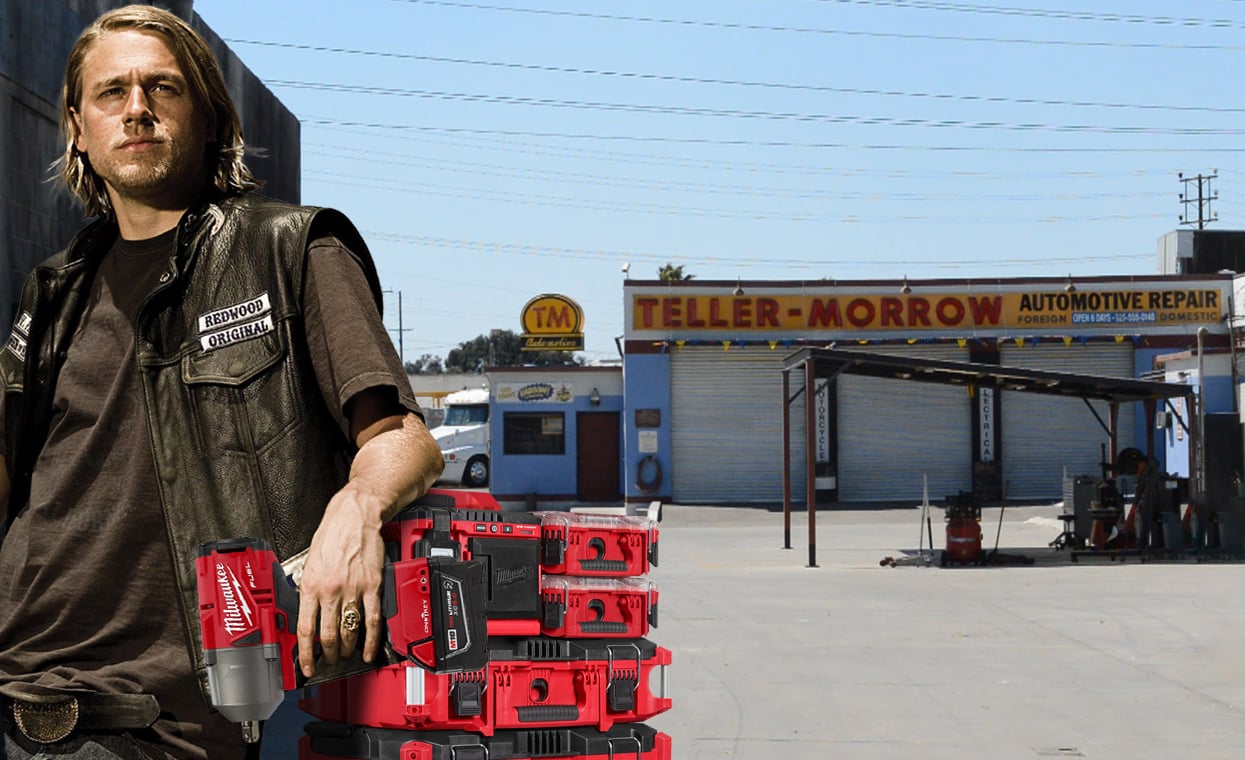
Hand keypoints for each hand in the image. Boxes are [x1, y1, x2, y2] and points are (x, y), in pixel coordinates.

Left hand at [294, 485, 386, 677]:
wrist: (355, 516)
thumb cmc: (332, 533)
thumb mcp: (309, 561)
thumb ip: (308, 587)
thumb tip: (307, 610)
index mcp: (310, 585)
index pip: (305, 629)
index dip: (305, 653)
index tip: (306, 666)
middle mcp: (330, 591)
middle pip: (327, 635)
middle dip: (327, 654)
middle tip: (328, 660)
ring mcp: (353, 590)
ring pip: (349, 631)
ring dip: (346, 648)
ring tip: (345, 655)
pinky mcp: (372, 586)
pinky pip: (372, 620)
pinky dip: (371, 640)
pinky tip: (370, 650)